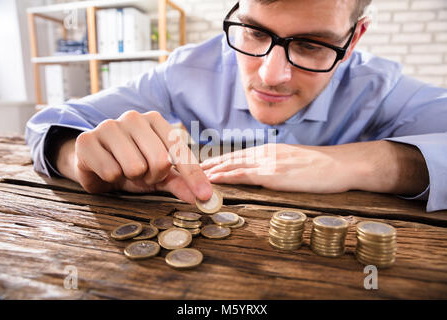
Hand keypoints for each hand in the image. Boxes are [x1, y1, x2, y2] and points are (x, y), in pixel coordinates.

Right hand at [56, 110, 212, 202]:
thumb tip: (203, 196)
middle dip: (153, 176)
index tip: (204, 197)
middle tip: (143, 174)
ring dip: (131, 178)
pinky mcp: (86, 140)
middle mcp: (134, 117)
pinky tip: (105, 168)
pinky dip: (111, 178)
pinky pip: (111, 172)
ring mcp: (108, 126)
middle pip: (160, 161)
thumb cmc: (130, 165)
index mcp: (155, 120)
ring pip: (135, 167)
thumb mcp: (159, 175)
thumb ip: (181, 182)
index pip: (180, 151)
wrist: (92, 163)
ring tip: (123, 170)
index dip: (194, 176)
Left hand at [200, 143, 357, 192]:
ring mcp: (269, 163)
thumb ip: (275, 164)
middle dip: (208, 164)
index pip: (236, 155)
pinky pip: (244, 175)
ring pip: (232, 165)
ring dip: (211, 170)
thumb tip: (263, 173)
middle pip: (229, 158)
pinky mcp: (274, 174)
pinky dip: (226, 176)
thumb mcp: (293, 161)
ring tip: (193, 175)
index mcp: (268, 150)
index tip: (203, 165)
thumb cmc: (321, 165)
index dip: (218, 160)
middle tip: (189, 169)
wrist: (341, 164)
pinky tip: (213, 180)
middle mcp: (264, 153)